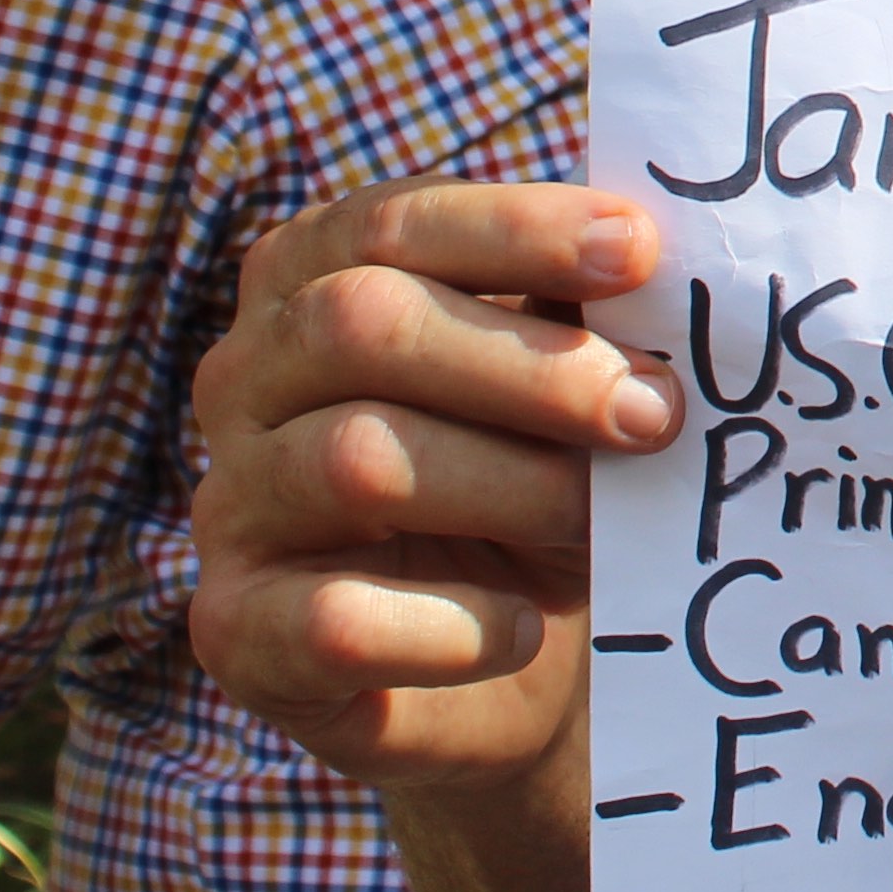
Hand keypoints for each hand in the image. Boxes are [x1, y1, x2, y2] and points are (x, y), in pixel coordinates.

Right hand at [186, 179, 686, 793]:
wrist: (511, 669)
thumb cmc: (538, 479)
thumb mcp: (563, 381)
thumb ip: (579, 312)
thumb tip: (661, 252)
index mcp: (312, 280)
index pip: (390, 222)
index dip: (516, 229)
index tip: (642, 253)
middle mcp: (246, 379)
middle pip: (359, 325)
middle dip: (530, 367)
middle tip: (656, 413)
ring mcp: (231, 506)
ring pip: (352, 461)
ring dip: (510, 487)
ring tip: (597, 520)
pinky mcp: (239, 634)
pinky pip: (334, 621)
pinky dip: (454, 625)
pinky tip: (522, 628)